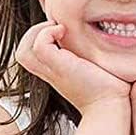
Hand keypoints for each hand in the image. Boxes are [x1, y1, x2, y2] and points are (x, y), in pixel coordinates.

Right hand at [14, 20, 131, 113]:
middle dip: (35, 33)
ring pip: (24, 50)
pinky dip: (47, 32)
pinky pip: (39, 45)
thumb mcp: (98, 67)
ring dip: (38, 32)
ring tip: (60, 28)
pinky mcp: (58, 68)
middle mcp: (51, 72)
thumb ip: (92, 55)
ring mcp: (52, 71)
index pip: (33, 53)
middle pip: (23, 52)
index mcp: (57, 72)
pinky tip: (65, 31)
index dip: (41, 37)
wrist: (111, 108)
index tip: (63, 29)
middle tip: (59, 26)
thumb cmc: (112, 89)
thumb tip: (106, 34)